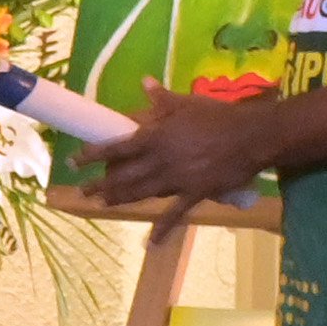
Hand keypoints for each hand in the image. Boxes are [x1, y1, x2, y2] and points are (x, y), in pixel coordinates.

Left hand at [87, 89, 277, 211]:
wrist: (253, 136)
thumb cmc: (219, 116)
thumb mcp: (188, 102)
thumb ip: (162, 98)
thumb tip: (144, 82)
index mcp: (156, 137)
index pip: (115, 148)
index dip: (91, 156)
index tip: (73, 162)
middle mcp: (160, 160)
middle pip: (123, 176)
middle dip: (100, 185)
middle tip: (83, 192)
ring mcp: (177, 180)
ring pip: (141, 193)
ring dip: (120, 199)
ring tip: (103, 204)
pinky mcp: (194, 194)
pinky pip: (175, 214)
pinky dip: (162, 229)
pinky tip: (151, 243)